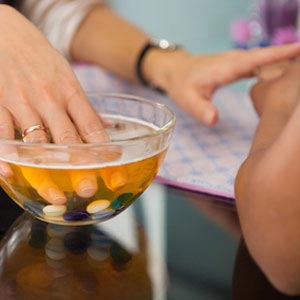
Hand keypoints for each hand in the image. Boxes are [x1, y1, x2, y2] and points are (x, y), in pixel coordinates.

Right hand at [0, 6, 106, 201]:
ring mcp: (21, 101)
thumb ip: (83, 106)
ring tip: (56, 194)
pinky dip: (6, 156)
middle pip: (67, 138)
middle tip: (88, 189)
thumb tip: (105, 130)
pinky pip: (1, 134)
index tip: (113, 168)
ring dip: (46, 170)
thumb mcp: (67, 75)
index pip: (91, 125)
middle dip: (79, 166)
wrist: (4, 30)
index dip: (103, 148)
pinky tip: (11, 175)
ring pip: (36, 141)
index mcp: (70, 90)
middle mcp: (48, 98)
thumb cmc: (40, 56)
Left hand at [144, 43, 299, 124]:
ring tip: (299, 66)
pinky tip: (283, 71)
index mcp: (226, 67)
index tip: (298, 49)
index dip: (278, 54)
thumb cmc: (182, 85)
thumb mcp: (187, 100)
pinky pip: (259, 63)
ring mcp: (236, 61)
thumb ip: (201, 109)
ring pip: (263, 57)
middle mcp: (234, 61)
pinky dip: (272, 64)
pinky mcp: (236, 65)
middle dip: (287, 55)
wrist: (177, 71)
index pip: (256, 59)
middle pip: (265, 55)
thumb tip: (214, 120)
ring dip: (282, 58)